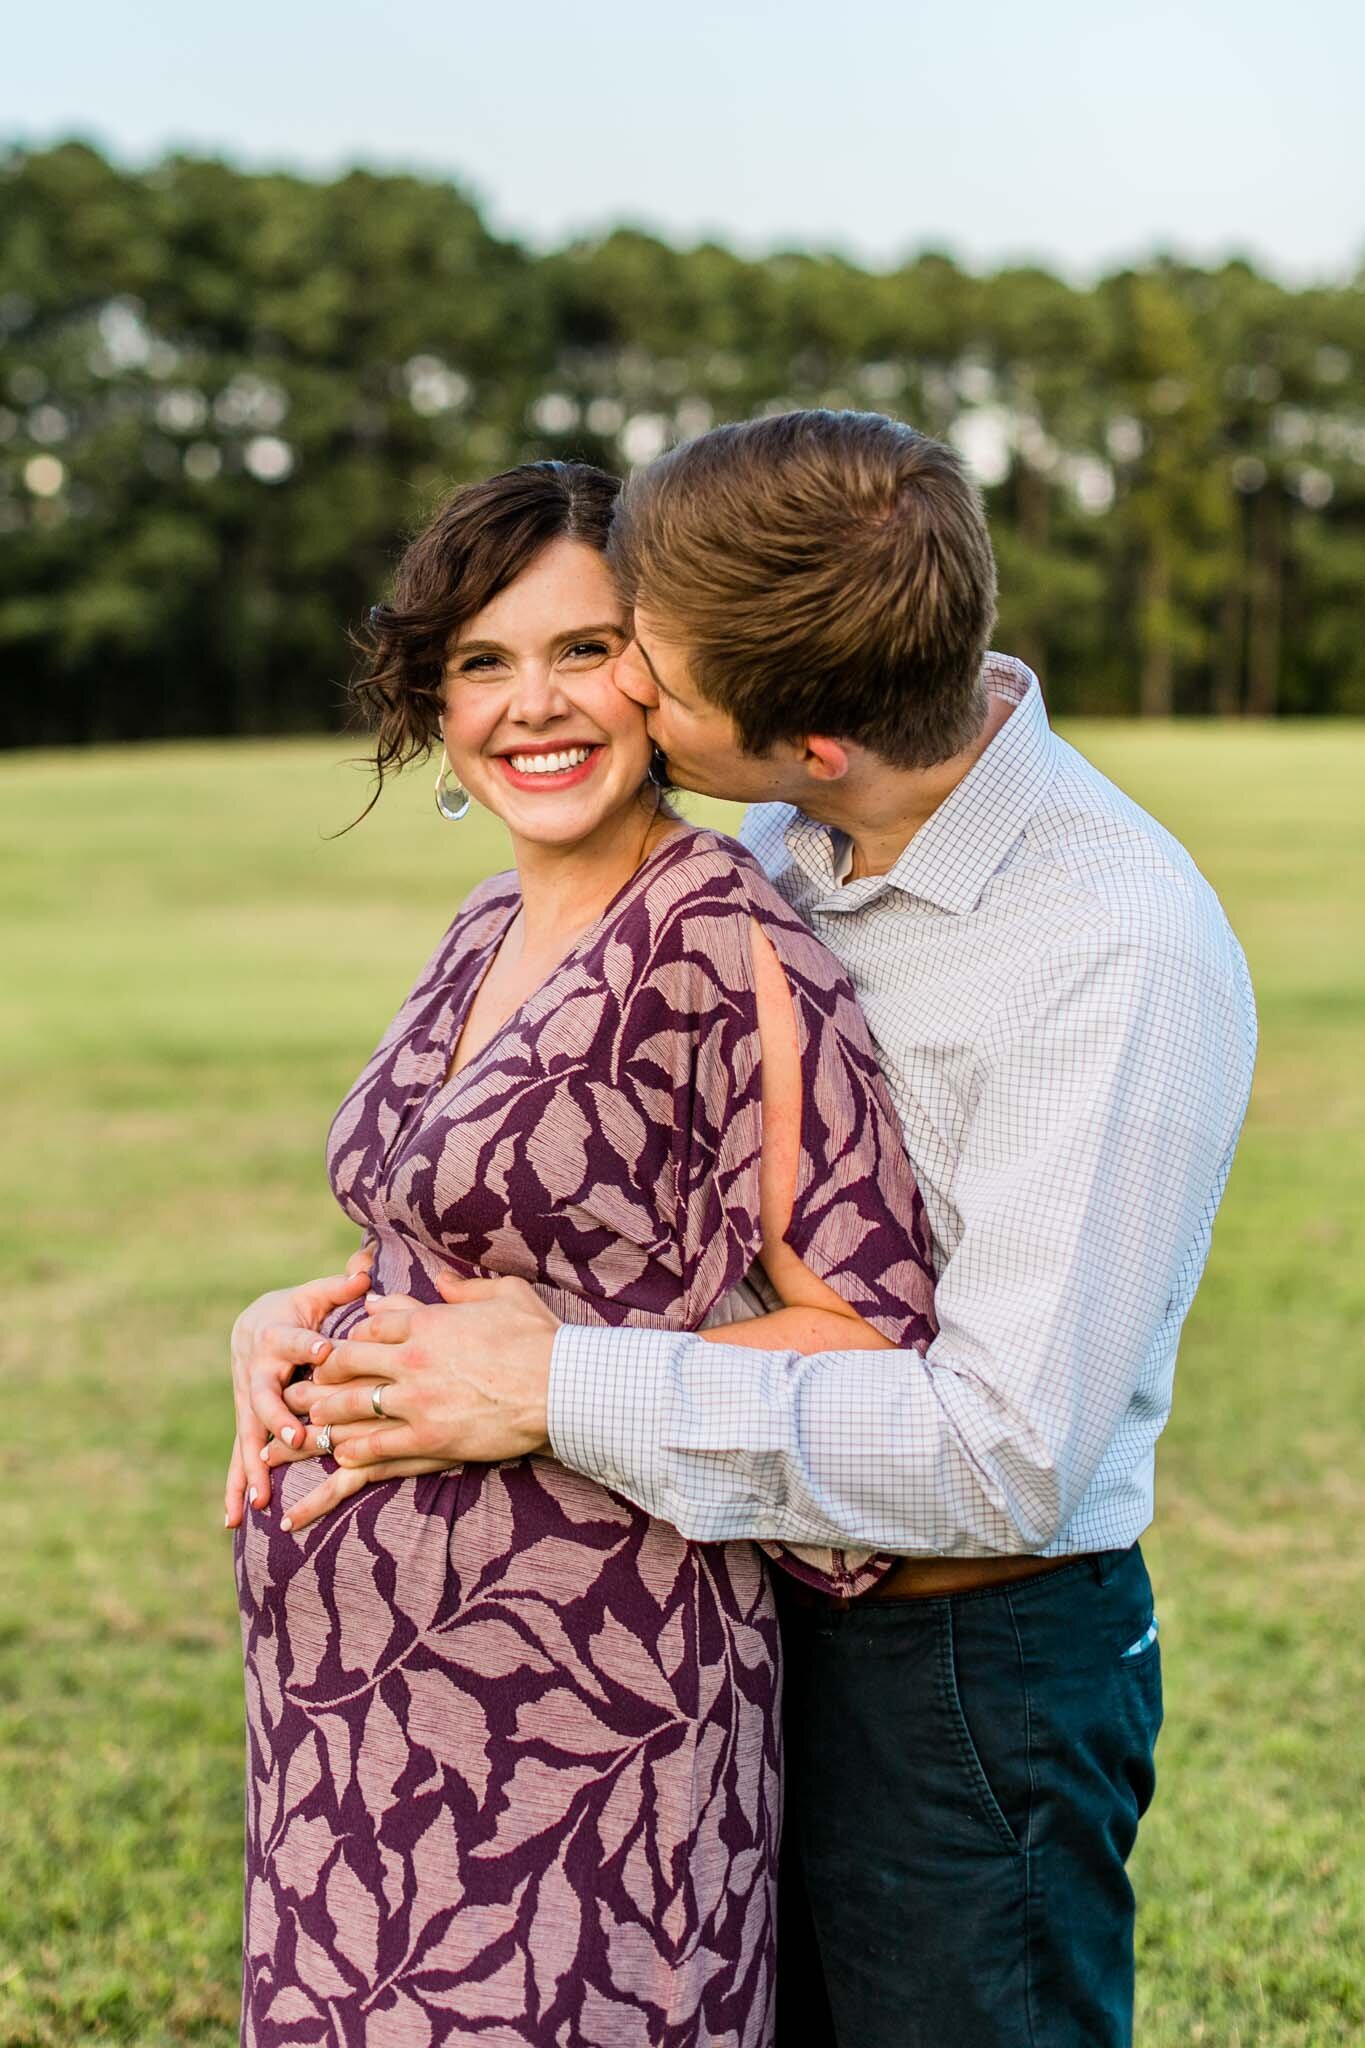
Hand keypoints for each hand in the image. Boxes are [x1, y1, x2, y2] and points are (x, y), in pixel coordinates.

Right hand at [224, 1242, 373, 1526]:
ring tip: (260, 1498)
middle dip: (277, 1417)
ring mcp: (247, 1400)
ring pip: (247, 1435)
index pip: (291, 1339)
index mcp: (275, 1334)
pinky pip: (239, 1456)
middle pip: (262, 1396)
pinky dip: (236, 1486)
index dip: (306, 1344)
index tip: (323, 1350)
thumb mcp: (315, 1295)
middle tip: (294, 1438)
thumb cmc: (298, 1309)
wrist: (253, 1324)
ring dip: (253, 1467)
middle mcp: (256, 1370)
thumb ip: (340, 1287)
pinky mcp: (245, 1422)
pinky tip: (234, 1518)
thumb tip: (364, 1269)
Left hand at [265, 1271, 558, 1529]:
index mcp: (427, 1323)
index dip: (345, 1339)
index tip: (331, 1349)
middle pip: (346, 1366)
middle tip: (300, 1389)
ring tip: (306, 1427)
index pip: (368, 1328)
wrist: (561, 1387)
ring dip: (325, 1418)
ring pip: (352, 1409)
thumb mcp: (505, 1294)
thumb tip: (440, 1280)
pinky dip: (353, 1452)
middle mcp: (410, 1361)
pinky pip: (376, 1447)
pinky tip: (340, 1458)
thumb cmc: (539, 1337)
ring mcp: (415, 1403)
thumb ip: (465, 1287)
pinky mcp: (429, 1440)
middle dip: (321, 1378)